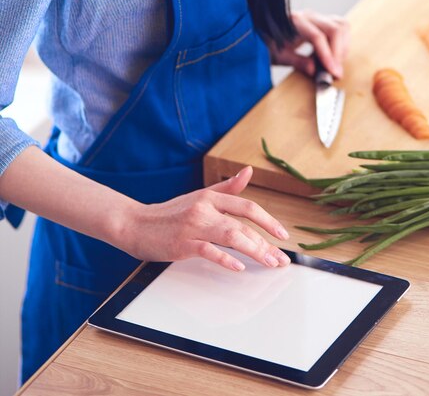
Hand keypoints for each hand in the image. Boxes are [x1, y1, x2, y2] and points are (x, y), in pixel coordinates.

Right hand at [121, 166, 289, 270]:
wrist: (135, 223)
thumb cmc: (170, 213)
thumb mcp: (200, 196)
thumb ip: (227, 187)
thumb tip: (248, 172)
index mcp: (210, 197)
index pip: (246, 206)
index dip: (268, 220)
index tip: (282, 235)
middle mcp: (204, 209)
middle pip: (243, 224)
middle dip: (265, 243)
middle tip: (280, 259)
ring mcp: (193, 226)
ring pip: (231, 235)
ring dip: (254, 250)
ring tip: (269, 263)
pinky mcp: (181, 243)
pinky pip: (208, 251)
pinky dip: (225, 259)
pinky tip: (239, 267)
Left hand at [271, 10, 349, 78]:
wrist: (266, 34)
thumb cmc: (269, 44)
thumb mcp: (278, 56)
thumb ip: (296, 61)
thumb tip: (313, 70)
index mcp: (295, 22)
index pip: (317, 37)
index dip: (327, 55)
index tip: (333, 72)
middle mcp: (308, 16)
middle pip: (334, 29)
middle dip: (339, 53)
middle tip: (336, 72)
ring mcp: (317, 17)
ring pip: (342, 25)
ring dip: (343, 46)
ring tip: (335, 63)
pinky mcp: (323, 21)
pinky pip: (341, 27)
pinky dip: (342, 42)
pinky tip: (334, 56)